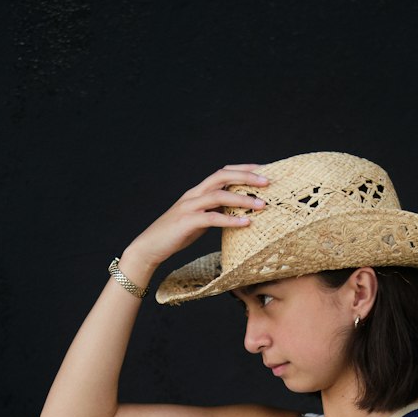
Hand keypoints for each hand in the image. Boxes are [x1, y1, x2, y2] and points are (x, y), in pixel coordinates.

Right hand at [124, 163, 269, 270]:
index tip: (264, 170)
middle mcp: (194, 194)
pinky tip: (246, 223)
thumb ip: (215, 212)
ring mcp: (189, 207)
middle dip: (246, 176)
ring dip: (243, 199)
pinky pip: (212, 218)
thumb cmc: (176, 235)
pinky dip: (231, 220)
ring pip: (219, 195)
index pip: (222, 173)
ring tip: (262, 205)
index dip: (243, 169)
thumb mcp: (199, 220)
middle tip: (268, 182)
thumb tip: (237, 213)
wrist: (149, 247)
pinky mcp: (187, 222)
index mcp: (197, 192)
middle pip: (222, 176)